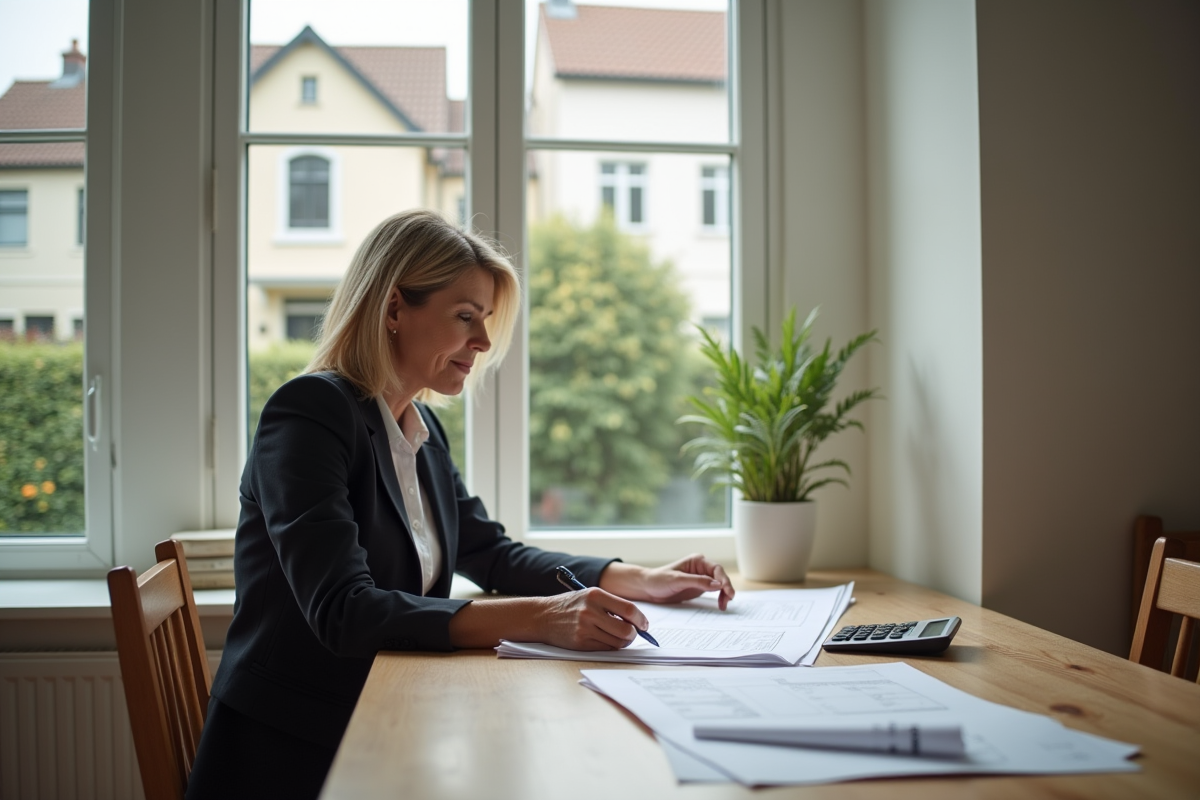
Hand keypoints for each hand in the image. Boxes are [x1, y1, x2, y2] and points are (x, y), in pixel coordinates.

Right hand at [533, 587, 649, 650]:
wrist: (542, 616)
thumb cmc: (570, 605)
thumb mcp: (590, 596)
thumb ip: (612, 605)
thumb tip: (637, 620)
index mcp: (596, 595)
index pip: (629, 609)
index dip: (641, 619)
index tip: (644, 624)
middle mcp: (590, 611)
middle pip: (626, 630)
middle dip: (633, 634)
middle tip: (632, 633)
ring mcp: (585, 628)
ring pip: (617, 642)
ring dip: (622, 642)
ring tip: (618, 636)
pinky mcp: (580, 643)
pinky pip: (605, 649)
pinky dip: (610, 646)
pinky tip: (605, 639)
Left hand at [600, 554, 734, 609]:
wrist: (647, 588)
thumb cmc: (659, 580)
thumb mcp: (678, 580)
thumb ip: (698, 581)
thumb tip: (718, 584)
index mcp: (697, 561)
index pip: (716, 569)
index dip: (724, 579)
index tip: (727, 590)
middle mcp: (701, 568)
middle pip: (720, 577)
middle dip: (726, 588)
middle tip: (729, 599)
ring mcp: (701, 578)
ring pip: (719, 585)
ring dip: (724, 594)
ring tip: (723, 605)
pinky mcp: (698, 588)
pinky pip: (713, 592)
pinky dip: (718, 597)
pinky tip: (720, 604)